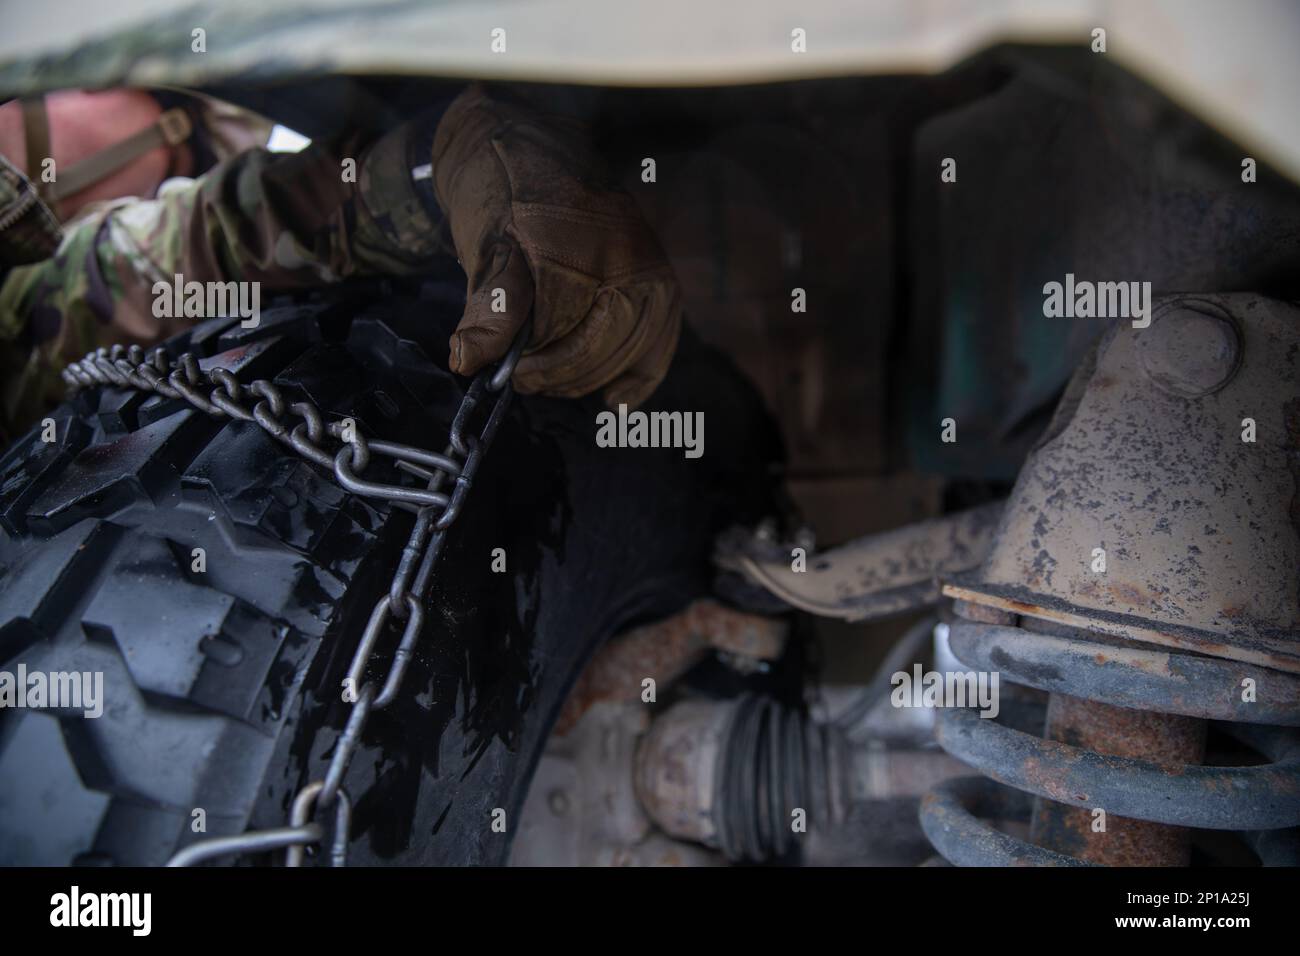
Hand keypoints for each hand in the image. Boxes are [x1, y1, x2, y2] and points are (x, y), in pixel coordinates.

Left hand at [431, 84, 680, 406]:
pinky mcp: (659, 276)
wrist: (529, 144)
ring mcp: (652, 269)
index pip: (571, 338)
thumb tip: (468, 362)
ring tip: (553, 380)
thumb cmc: (503, 194)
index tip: (509, 374)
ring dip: (591, 376)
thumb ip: (488, 309)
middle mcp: (633, 261)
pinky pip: (660, 340)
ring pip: (632, 350)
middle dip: (562, 373)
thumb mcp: (487, 247)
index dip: (539, 366)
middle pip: (604, 348)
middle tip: (525, 380)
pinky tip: (616, 401)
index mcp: (591, 253)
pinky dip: (640, 375)